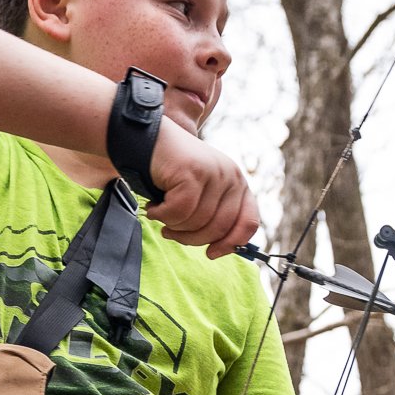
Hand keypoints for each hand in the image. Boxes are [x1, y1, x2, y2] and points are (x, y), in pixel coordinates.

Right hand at [140, 115, 258, 258]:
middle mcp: (231, 176)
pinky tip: (154, 208)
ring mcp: (213, 172)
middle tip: (170, 233)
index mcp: (238, 184)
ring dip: (174, 226)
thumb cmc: (172, 173)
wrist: (146, 140)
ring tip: (161, 214)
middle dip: (192, 239)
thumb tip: (220, 249)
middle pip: (219, 228)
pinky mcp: (192, 171)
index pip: (248, 222)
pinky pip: (180, 211)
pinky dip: (163, 215)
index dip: (231, 244)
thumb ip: (214, 216)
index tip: (211, 253)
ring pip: (198, 222)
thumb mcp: (202, 195)